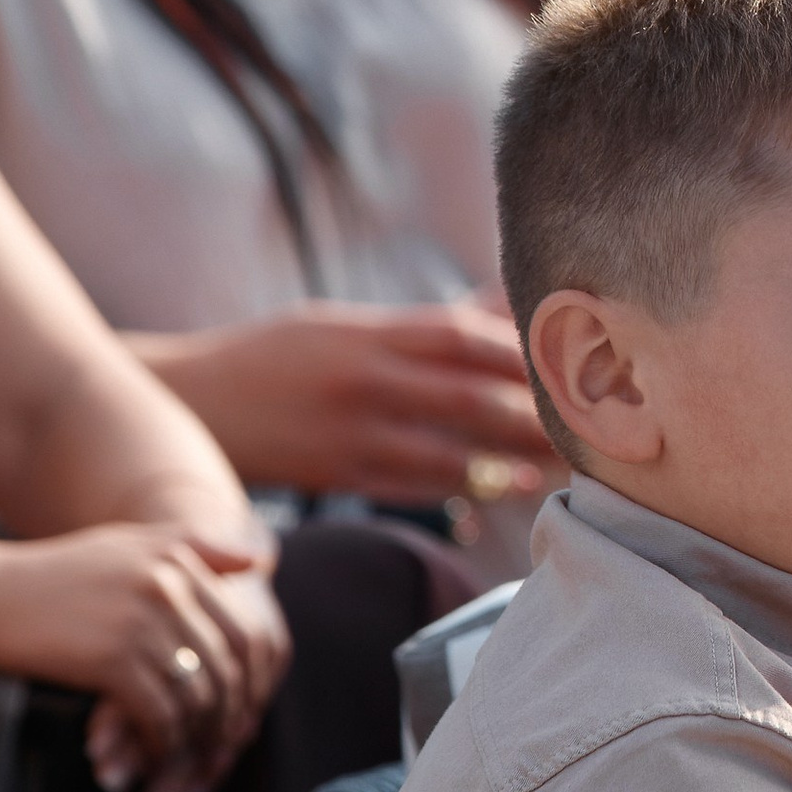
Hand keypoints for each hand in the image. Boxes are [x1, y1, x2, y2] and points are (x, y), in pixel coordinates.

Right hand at [0, 524, 288, 791]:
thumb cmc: (56, 576)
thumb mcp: (128, 546)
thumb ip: (194, 548)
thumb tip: (261, 562)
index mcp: (177, 555)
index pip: (242, 627)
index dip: (250, 676)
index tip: (245, 706)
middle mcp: (168, 584)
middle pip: (227, 665)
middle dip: (231, 714)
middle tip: (225, 746)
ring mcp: (141, 622)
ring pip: (198, 694)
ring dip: (201, 736)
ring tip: (196, 758)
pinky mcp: (113, 660)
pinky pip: (162, 714)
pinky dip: (166, 743)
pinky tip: (160, 757)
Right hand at [134, 298, 559, 502]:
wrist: (192, 403)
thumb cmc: (279, 356)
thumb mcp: (346, 325)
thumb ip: (423, 325)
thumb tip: (500, 304)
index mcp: (372, 333)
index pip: (466, 338)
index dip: (528, 351)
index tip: (581, 359)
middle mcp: (366, 380)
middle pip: (474, 397)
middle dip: (541, 412)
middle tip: (599, 421)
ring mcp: (354, 432)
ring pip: (453, 450)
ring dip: (516, 458)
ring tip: (571, 462)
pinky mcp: (341, 475)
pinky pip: (416, 484)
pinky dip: (467, 487)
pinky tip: (508, 488)